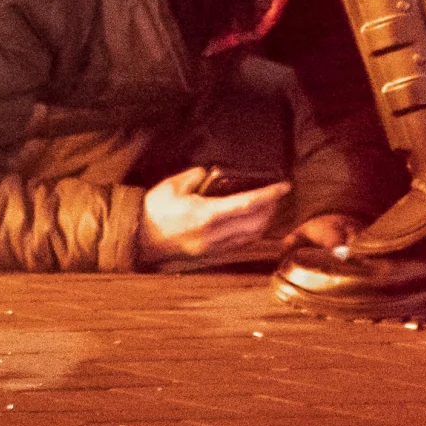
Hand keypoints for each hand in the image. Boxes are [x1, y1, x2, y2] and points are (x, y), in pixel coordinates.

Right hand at [136, 167, 285, 266]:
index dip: (269, 195)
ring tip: (268, 205)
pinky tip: (253, 220)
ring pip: (251, 236)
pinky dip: (252, 231)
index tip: (284, 186)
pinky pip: (241, 244)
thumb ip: (199, 175)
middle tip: (277, 193)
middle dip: (271, 208)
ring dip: (264, 221)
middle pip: (256, 223)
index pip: (248, 204)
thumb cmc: (156, 208)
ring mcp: (213, 247)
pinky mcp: (211, 253)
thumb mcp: (175, 184)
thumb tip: (217, 172)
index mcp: (206, 215)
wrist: (141, 236)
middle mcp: (214, 234)